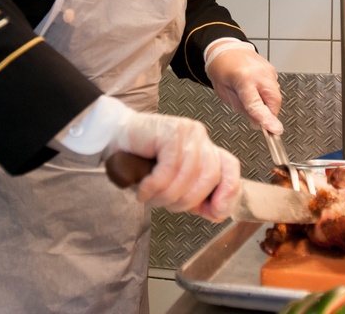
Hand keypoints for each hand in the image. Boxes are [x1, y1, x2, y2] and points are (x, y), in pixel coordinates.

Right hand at [108, 112, 241, 221]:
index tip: (216, 212)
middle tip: (163, 204)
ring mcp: (188, 132)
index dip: (228, 192)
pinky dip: (155, 185)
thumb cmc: (142, 161)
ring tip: (149, 197)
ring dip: (165, 195)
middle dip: (186, 200)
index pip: (230, 167)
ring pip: (188, 175)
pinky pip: (169, 168)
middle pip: (210, 176)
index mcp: (205, 149)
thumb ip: (195, 197)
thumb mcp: (173, 183)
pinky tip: (143, 188)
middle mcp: (200, 138)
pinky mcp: (171, 130)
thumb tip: (218, 214)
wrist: (114, 137)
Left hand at [206, 47, 282, 133]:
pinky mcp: (272, 70)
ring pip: (276, 96)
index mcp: (243, 79)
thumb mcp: (225, 94)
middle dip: (270, 115)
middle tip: (260, 121)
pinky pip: (274, 89)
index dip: (266, 119)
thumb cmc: (221, 70)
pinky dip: (268, 96)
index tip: (275, 130)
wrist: (225, 50)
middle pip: (273, 101)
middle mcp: (259, 73)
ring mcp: (268, 70)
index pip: (257, 104)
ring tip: (253, 99)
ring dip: (269, 105)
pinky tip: (256, 91)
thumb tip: (258, 123)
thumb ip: (243, 109)